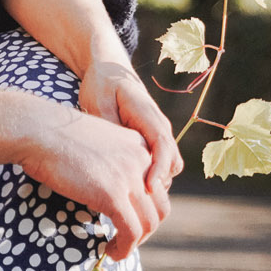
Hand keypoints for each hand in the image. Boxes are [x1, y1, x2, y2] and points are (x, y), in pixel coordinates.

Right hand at [0, 88, 160, 260]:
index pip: (158, 187)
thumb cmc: (54, 135)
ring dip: (135, 242)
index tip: (127, 218)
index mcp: (139, 146)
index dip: (145, 209)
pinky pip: (131, 232)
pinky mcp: (113, 195)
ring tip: (116, 248)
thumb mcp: (96, 143)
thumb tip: (107, 186)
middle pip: (160, 207)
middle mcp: (143, 160)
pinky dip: (124, 248)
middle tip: (123, 237)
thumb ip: (110, 161)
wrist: (38, 129)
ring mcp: (129, 177)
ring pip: (149, 223)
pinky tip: (110, 252)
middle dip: (145, 228)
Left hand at [79, 60, 179, 203]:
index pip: (163, 146)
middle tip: (136, 202)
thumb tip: (115, 156)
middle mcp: (159, 126)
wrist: (108, 68)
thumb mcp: (99, 102)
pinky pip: (157, 164)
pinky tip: (128, 189)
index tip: (148, 189)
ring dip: (155, 184)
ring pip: (167, 167)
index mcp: (148, 115)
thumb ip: (110, 128)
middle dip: (159, 184)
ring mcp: (157, 134)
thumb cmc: (102, 83)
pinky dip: (149, 178)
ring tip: (131, 200)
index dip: (158, 170)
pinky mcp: (149, 141)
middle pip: (172, 163)